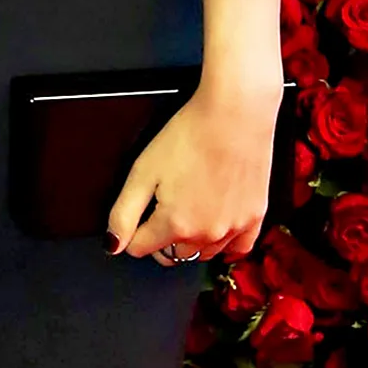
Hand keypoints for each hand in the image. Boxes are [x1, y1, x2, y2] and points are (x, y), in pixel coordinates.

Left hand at [106, 81, 279, 266]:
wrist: (234, 114)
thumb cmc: (189, 134)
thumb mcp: (143, 170)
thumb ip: (124, 212)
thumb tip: (113, 244)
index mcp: (175, 224)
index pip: (141, 248)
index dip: (132, 232)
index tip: (136, 215)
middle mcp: (206, 235)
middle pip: (173, 252)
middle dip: (162, 236)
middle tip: (161, 206)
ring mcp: (233, 229)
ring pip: (204, 252)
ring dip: (191, 240)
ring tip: (187, 208)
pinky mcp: (255, 219)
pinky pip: (238, 249)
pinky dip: (225, 245)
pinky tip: (217, 230)